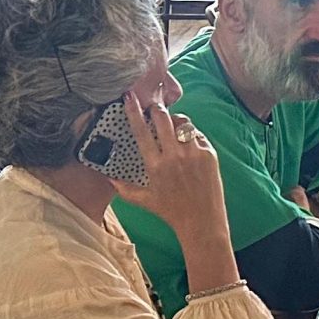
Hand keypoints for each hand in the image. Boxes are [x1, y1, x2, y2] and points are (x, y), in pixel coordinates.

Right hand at [119, 94, 227, 238]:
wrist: (202, 221)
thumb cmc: (172, 212)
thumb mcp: (145, 201)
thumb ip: (124, 189)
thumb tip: (109, 179)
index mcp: (155, 166)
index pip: (141, 132)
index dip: (134, 112)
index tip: (129, 97)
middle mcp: (174, 157)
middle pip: (163, 118)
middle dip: (157, 110)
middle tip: (155, 109)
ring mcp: (193, 154)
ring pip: (183, 123)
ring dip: (176, 121)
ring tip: (173, 128)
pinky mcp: (209, 153)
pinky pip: (198, 135)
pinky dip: (192, 136)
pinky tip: (189, 145)